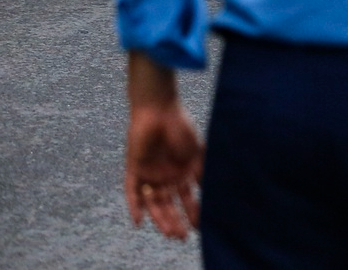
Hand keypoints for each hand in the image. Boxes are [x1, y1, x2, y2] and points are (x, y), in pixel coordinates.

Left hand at [125, 99, 201, 239]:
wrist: (160, 110)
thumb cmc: (181, 127)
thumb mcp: (197, 153)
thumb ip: (203, 172)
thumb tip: (215, 192)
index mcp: (181, 172)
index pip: (186, 198)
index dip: (193, 212)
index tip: (200, 227)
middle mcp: (165, 176)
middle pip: (169, 205)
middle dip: (175, 221)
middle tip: (181, 237)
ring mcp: (149, 174)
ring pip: (153, 203)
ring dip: (159, 219)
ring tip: (169, 233)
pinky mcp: (134, 169)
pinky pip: (131, 192)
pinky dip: (134, 207)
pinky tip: (138, 222)